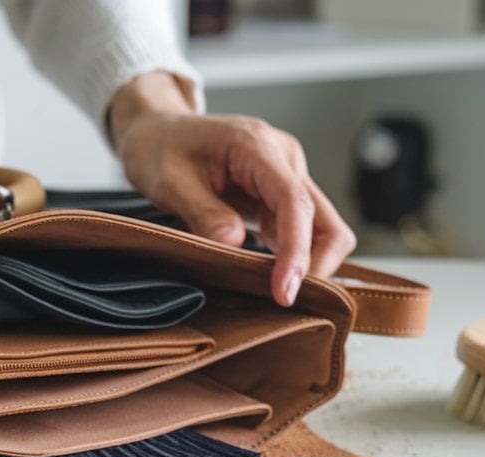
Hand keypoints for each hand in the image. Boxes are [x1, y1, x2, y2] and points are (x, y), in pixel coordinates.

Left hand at [109, 73, 354, 305]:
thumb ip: (203, 212)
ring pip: (320, 230)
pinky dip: (291, 257)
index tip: (283, 289)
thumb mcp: (169, 180)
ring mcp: (286, 176)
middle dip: (316, 264)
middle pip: (326, 220)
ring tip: (274, 293)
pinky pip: (299, 231)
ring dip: (305, 264)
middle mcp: (284, 159)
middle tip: (285, 298)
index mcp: (257, 147)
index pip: (294, 202)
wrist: (159, 130)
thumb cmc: (162, 147)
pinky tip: (269, 278)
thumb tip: (233, 245)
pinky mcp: (279, 195)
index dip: (296, 250)